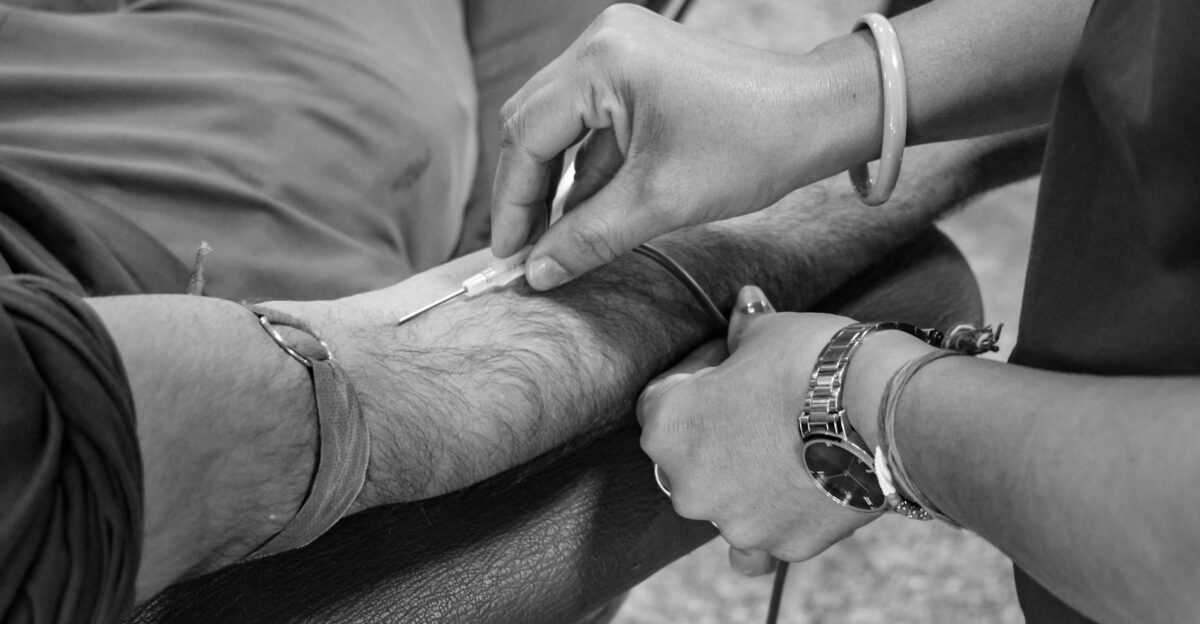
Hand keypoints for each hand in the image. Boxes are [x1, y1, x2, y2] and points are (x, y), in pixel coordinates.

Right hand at [491, 4, 878, 289]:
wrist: (821, 114)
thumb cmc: (753, 146)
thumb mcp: (660, 203)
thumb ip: (588, 238)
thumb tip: (537, 272)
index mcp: (602, 61)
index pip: (526, 135)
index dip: (512, 202)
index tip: (509, 255)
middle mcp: (602, 41)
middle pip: (532, 121)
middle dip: (526, 190)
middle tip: (524, 250)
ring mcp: (621, 48)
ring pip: (560, 121)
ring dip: (556, 181)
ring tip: (555, 239)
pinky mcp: (640, 64)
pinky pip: (593, 117)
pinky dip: (587, 164)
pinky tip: (587, 211)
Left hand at [636, 286, 878, 562]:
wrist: (881, 410)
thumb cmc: (813, 362)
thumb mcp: (768, 331)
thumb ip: (743, 328)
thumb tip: (743, 305)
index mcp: (667, 425)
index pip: (661, 397)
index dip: (696, 374)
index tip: (728, 361)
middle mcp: (686, 484)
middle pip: (687, 456)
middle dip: (716, 431)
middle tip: (758, 405)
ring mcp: (732, 521)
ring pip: (721, 502)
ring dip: (740, 481)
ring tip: (783, 450)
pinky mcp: (780, 544)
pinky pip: (757, 548)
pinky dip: (765, 530)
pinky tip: (779, 511)